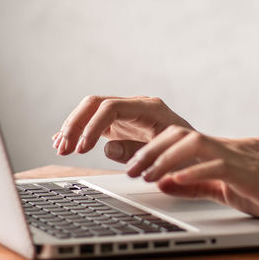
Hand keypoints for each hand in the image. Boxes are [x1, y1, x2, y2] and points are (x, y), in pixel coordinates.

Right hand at [53, 95, 194, 161]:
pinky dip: (79, 132)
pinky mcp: (120, 124)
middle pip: (96, 103)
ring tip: (60, 147)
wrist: (198, 152)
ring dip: (73, 127)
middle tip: (63, 147)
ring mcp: (127, 113)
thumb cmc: (187, 154)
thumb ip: (138, 152)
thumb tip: (109, 147)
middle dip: (76, 124)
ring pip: (91, 111)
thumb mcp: (166, 156)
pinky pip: (94, 122)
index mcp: (150, 108)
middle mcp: (136, 106)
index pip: (111, 107)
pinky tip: (64, 142)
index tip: (82, 148)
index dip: (93, 125)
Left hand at [128, 126, 258, 225]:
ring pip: (195, 143)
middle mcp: (227, 150)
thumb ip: (197, 186)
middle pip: (181, 135)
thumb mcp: (225, 191)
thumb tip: (164, 184)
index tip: (132, 167)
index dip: (152, 149)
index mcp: (219, 154)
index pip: (179, 138)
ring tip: (146, 173)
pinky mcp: (250, 174)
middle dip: (150, 150)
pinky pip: (217, 166)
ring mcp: (239, 160)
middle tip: (130, 169)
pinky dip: (193, 173)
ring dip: (165, 158)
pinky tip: (174, 181)